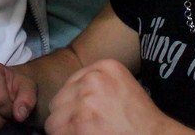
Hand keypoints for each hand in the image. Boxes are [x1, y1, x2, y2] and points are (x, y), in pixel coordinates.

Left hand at [45, 60, 181, 134]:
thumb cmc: (141, 120)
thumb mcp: (122, 86)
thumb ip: (97, 84)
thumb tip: (71, 96)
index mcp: (105, 66)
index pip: (72, 83)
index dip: (75, 104)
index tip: (87, 116)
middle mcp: (92, 79)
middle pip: (60, 100)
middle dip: (68, 116)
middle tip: (83, 128)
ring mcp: (84, 101)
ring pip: (54, 119)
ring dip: (65, 131)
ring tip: (82, 134)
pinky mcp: (78, 123)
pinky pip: (55, 132)